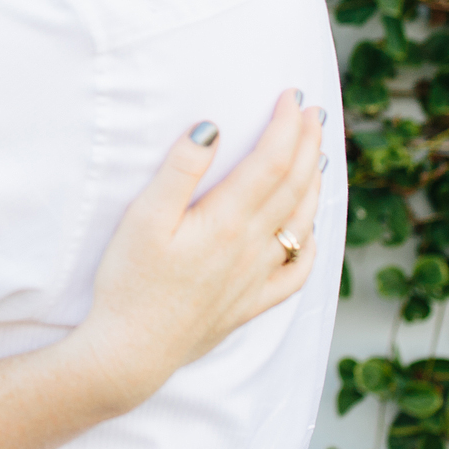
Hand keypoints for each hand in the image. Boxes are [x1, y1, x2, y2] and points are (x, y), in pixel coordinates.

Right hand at [66, 90, 326, 412]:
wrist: (131, 353)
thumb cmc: (129, 283)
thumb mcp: (143, 218)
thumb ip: (180, 170)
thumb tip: (212, 127)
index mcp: (227, 221)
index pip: (272, 161)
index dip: (287, 125)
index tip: (292, 95)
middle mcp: (252, 248)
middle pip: (294, 186)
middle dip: (307, 143)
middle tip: (314, 112)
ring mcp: (256, 279)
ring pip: (301, 224)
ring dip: (315, 184)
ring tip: (319, 156)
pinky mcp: (249, 305)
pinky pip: (295, 273)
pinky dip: (310, 245)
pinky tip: (309, 232)